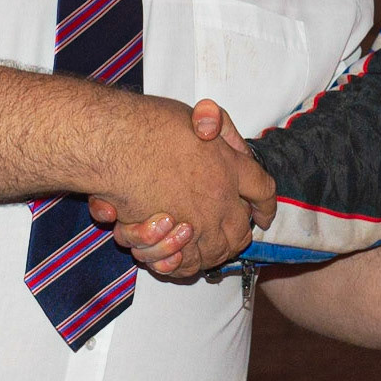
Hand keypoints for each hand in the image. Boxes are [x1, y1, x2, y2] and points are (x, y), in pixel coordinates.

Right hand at [89, 99, 271, 275]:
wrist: (114, 143)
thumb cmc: (149, 125)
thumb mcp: (195, 114)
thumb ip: (216, 124)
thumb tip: (221, 136)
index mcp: (230, 168)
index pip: (263, 190)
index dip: (266, 205)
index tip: (264, 214)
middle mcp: (219, 200)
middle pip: (241, 231)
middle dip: (239, 234)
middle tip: (234, 233)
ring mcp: (196, 224)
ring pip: (214, 252)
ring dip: (211, 252)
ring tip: (202, 244)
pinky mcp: (168, 241)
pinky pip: (184, 265)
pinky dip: (180, 264)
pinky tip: (176, 256)